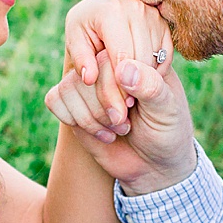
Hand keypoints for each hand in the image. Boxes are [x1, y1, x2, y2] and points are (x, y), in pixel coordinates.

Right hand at [46, 51, 196, 193]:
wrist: (155, 165)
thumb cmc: (167, 132)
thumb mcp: (167, 109)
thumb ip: (150, 86)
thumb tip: (123, 67)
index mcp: (134, 58)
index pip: (107, 59)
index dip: (113, 88)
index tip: (131, 107)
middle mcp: (108, 67)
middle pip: (85, 75)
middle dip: (102, 107)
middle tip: (125, 124)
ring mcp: (89, 86)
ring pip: (68, 88)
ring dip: (90, 118)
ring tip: (116, 129)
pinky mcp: (74, 105)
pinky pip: (55, 100)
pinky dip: (73, 120)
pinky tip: (99, 133)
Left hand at [64, 0, 171, 126]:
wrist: (103, 15)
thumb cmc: (85, 32)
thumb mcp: (76, 44)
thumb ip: (81, 61)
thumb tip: (89, 78)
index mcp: (110, 12)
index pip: (122, 57)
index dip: (121, 84)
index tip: (118, 104)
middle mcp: (135, 9)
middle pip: (142, 59)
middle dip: (135, 84)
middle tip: (126, 103)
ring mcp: (153, 15)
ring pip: (156, 59)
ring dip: (146, 79)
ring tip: (131, 90)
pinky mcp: (165, 24)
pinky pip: (166, 56)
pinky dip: (156, 71)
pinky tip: (140, 78)